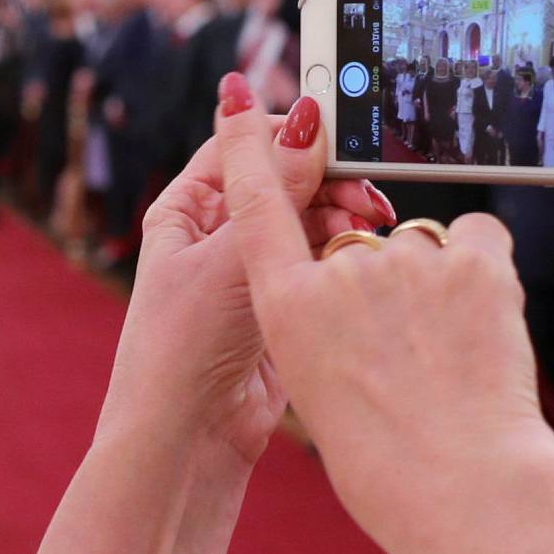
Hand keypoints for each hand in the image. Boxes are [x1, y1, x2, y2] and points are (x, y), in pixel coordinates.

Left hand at [99, 82, 392, 475]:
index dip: (291, 134)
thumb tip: (308, 119)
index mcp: (189, 208)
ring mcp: (255, 268)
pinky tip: (363, 258)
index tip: (342, 134)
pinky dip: (345, 253)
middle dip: (332, 181)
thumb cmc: (184, 344)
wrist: (190, 435)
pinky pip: (322, 260)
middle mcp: (221, 232)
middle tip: (368, 196)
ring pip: (313, 219)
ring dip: (344, 217)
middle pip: (288, 180)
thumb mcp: (233, 254)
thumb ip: (279, 188)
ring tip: (370, 228)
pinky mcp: (285, 302)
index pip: (244, 146)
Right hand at [215, 91, 552, 553]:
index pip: (257, 208)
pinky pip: (478, 237)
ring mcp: (406, 261)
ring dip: (439, 284)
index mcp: (287, 310)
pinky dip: (485, 271)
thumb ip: (328, 321)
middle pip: (362, 243)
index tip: (239, 99)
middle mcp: (338, 274)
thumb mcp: (324, 387)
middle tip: (412, 355)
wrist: (461, 485)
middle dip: (389, 284)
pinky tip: (484, 325)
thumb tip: (357, 284)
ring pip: (425, 246)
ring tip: (448, 357)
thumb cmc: (390, 456)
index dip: (247, 150)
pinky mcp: (471, 259)